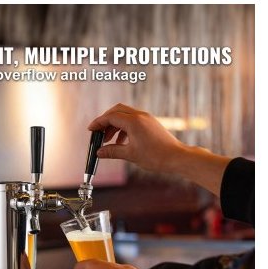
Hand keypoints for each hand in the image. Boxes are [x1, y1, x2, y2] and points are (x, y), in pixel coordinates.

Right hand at [89, 103, 230, 194]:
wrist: (176, 157)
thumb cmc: (156, 156)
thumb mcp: (130, 155)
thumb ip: (112, 151)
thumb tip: (99, 152)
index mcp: (133, 121)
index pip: (110, 117)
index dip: (98, 123)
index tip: (90, 130)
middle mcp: (140, 116)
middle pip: (117, 111)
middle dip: (105, 121)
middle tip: (98, 133)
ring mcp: (146, 118)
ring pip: (124, 115)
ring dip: (114, 125)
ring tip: (108, 141)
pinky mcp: (150, 123)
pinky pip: (132, 120)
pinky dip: (124, 128)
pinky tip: (121, 142)